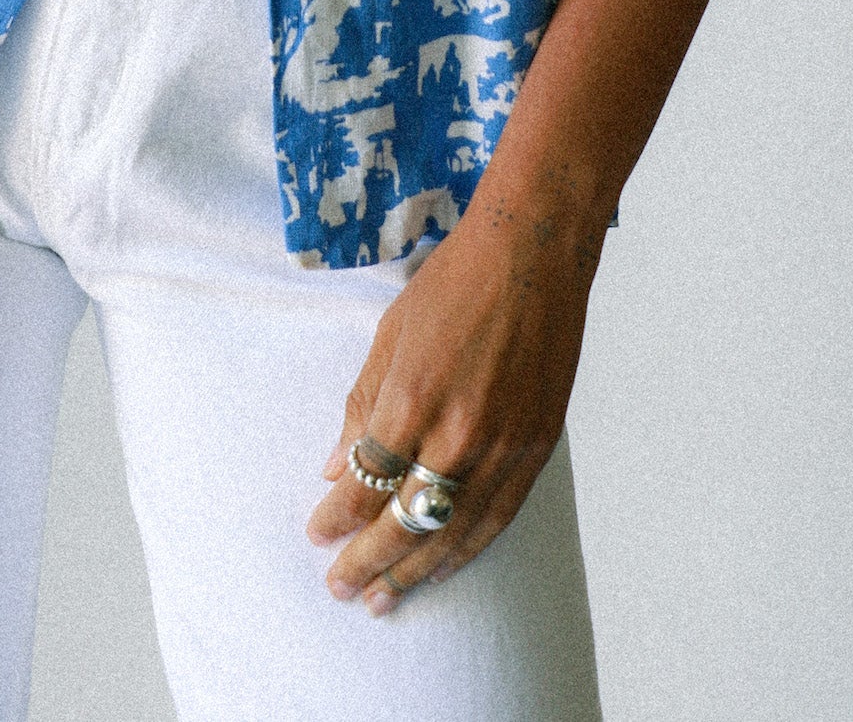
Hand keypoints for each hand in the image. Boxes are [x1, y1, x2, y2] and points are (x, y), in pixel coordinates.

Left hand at [303, 175, 606, 613]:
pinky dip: (464, 550)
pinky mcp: (537, 449)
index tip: (315, 535)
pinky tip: (439, 568)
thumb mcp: (390, 334)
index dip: (336, 516)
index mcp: (413, 397)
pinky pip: (496, 519)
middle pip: (404, 521)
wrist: (533, 253)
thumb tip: (333, 467)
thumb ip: (361, 405)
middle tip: (339, 588)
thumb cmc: (454, 283)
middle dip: (366, 561)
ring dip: (413, 571)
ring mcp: (504, 445)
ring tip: (382, 599)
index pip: (364, 481)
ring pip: (452, 532)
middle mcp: (459, 432)